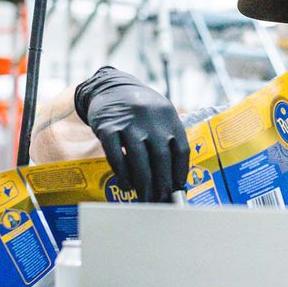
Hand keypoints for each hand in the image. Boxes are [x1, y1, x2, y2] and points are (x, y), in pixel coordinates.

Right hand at [74, 67, 189, 202]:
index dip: (180, 173)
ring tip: (145, 197)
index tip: (178, 189)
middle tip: (161, 200)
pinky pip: (115, 155)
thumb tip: (175, 179)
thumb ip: (168, 139)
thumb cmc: (140, 109)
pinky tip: (127, 184)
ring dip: (143, 183)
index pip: (181, 149)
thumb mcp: (160, 115)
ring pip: (138, 159)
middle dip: (162, 183)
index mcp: (169, 116)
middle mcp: (150, 118)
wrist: (110, 87)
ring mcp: (128, 122)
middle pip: (160, 157)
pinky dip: (122, 173)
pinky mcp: (107, 127)